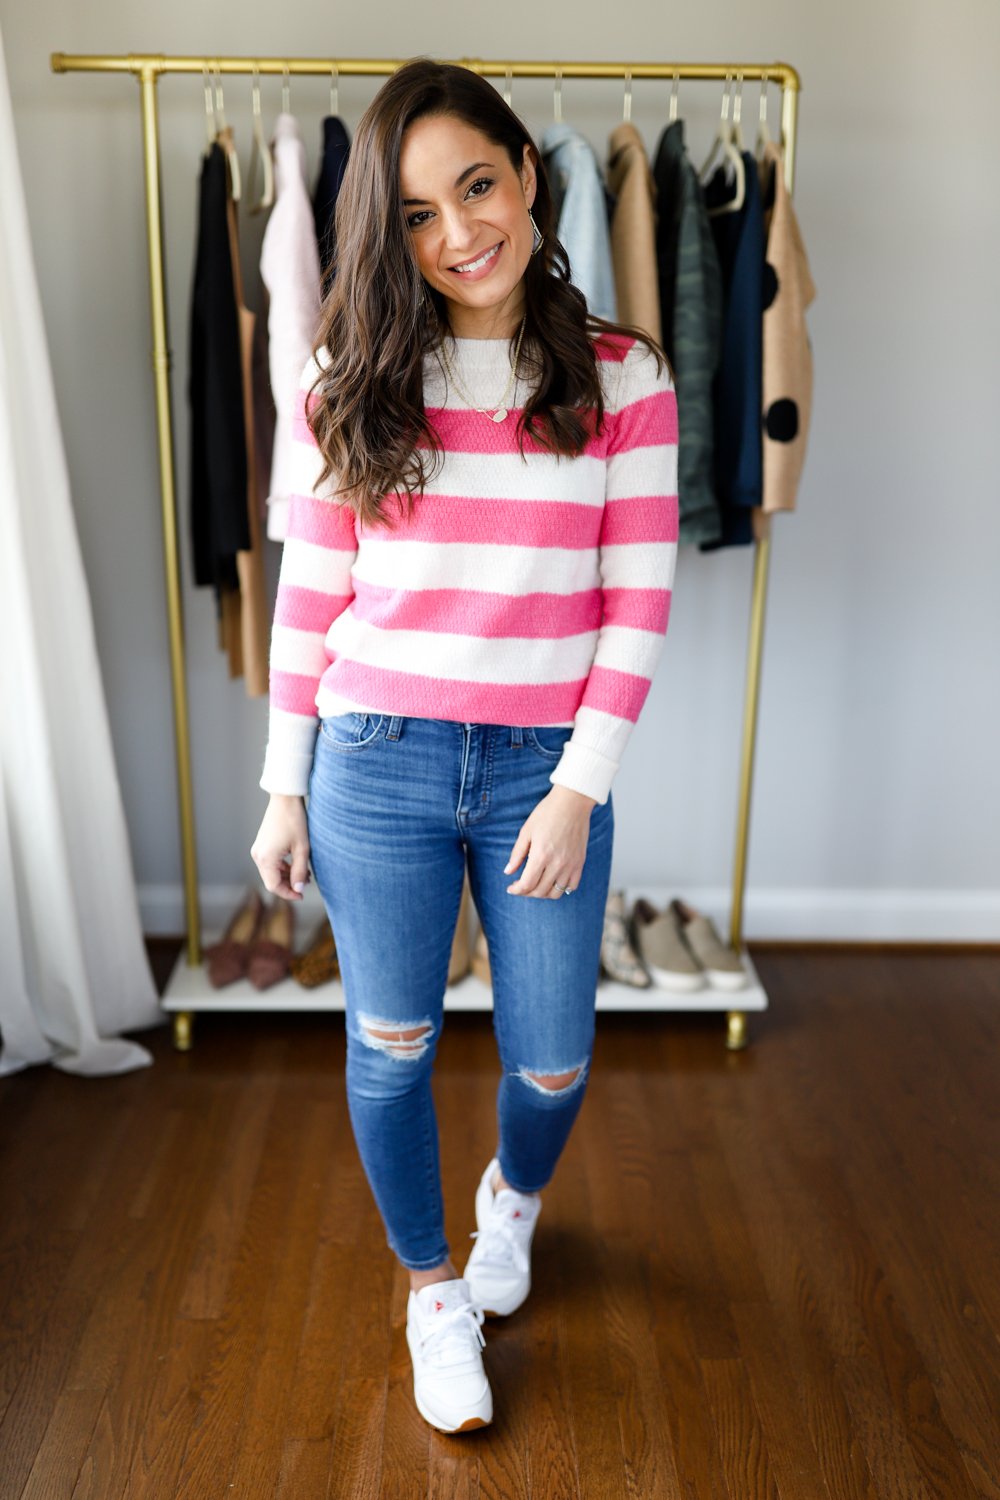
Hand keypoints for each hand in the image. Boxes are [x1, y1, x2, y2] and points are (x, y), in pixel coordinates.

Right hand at [251, 794, 310, 900]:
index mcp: (266, 858)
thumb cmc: (295, 821)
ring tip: (305, 874)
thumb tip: (298, 889)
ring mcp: (258, 850)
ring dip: (287, 876)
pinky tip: (297, 865)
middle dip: (289, 884)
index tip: (302, 895)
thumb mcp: (302, 849)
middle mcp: (258, 855)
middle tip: (306, 883)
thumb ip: (299, 871)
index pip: (274, 886)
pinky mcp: (261, 845)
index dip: (288, 893)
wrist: (286, 800)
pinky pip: (270, 863)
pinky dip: (282, 867)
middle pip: (271, 880)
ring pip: (271, 872)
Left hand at [505, 784, 596, 898]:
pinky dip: (560, 888)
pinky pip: (571, 886)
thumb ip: (517, 854)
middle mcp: (557, 863)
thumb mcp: (526, 831)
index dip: (516, 890)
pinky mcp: (580, 862)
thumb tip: (508, 872)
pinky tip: (552, 881)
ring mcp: (571, 864)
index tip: (511, 888)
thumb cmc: (547, 813)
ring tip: (536, 885)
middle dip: (526, 892)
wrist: (572, 802)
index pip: (527, 884)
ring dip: (543, 893)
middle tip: (520, 886)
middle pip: (540, 891)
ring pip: (555, 893)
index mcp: (541, 855)